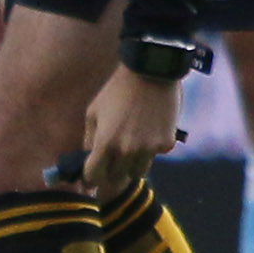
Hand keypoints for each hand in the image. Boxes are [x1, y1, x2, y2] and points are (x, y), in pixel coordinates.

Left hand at [78, 66, 183, 202]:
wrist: (150, 72)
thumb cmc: (116, 91)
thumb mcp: (93, 112)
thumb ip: (89, 139)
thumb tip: (87, 159)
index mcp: (105, 143)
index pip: (94, 177)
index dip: (90, 179)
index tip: (90, 179)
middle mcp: (127, 151)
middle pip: (116, 178)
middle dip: (110, 172)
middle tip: (110, 161)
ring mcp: (149, 149)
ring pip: (138, 172)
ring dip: (131, 165)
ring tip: (130, 145)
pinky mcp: (166, 143)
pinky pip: (155, 156)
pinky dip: (150, 150)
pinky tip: (147, 131)